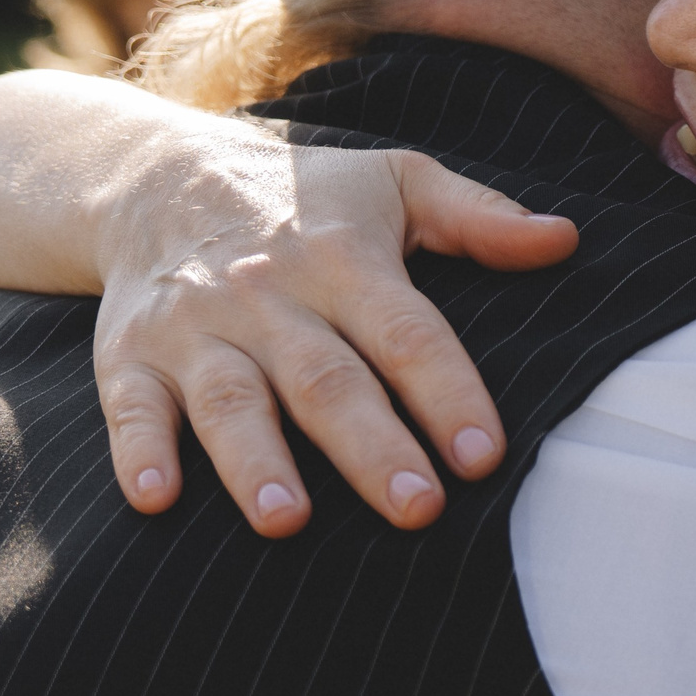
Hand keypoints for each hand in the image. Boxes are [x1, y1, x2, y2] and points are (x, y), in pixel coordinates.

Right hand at [97, 131, 577, 536]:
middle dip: (371, 448)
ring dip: (256, 461)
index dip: (447, 392)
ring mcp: (195, 327)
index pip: (407, 332)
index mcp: (343, 258)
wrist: (156, 175)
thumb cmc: (307, 196)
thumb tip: (565, 240)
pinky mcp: (130, 354)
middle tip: (417, 510)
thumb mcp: (398, 182)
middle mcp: (268, 294)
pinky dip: (138, 452)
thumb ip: (480, 217)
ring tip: (289, 520)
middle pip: (326, 380)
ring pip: (230, 399)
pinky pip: (130, 406)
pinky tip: (158, 500)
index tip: (484, 455)